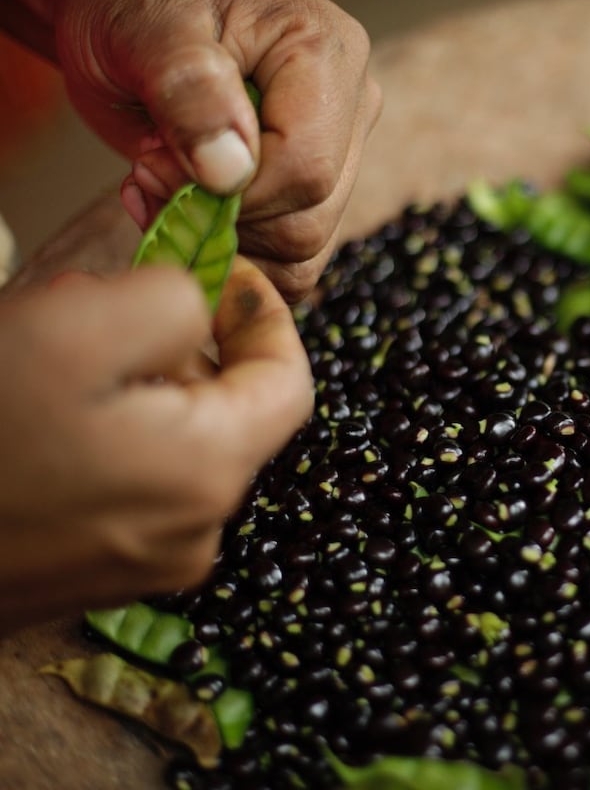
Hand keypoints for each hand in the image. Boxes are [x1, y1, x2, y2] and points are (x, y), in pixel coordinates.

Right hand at [0, 259, 312, 632]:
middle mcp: (196, 532)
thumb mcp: (71, 328)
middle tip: (109, 305)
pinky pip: (132, 485)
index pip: (289, 383)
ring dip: (138, 387)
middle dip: (182, 346)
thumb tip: (197, 310)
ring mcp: (145, 564)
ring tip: (60, 357)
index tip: (223, 272)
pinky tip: (41, 413)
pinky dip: (108, 436)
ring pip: (175, 444)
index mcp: (211, 472)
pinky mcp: (94, 577)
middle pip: (228, 412)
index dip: (263, 316)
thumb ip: (169, 302)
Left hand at [46, 0, 381, 301]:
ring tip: (165, 187)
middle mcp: (351, 106)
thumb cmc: (133, 7)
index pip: (306, 167)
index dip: (230, 194)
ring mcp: (339, 151)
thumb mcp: (144, 34)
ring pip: (302, 250)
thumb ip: (189, 91)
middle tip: (151, 176)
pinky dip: (235, 253)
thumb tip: (230, 172)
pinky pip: (291, 259)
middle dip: (223, 220)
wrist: (124, 16)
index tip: (154, 167)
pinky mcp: (316, 189)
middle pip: (309, 219)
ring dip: (224, 241)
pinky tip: (189, 210)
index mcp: (325, 54)